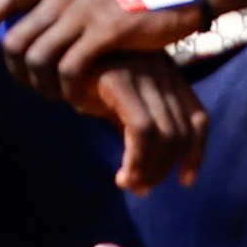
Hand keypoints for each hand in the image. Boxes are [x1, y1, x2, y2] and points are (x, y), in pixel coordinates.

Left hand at [0, 0, 198, 88]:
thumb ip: (67, 7)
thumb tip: (40, 29)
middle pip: (16, 39)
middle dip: (15, 71)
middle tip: (30, 90)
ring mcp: (85, 12)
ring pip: (39, 57)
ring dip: (41, 87)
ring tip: (57, 100)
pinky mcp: (107, 32)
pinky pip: (70, 68)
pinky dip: (67, 90)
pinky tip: (79, 100)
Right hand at [90, 56, 208, 190]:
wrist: (49, 57)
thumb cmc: (86, 83)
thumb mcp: (119, 106)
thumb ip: (139, 130)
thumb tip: (149, 175)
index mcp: (167, 74)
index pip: (198, 118)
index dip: (196, 153)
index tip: (185, 180)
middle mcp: (161, 70)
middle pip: (180, 131)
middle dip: (164, 168)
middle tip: (142, 188)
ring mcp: (141, 72)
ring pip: (164, 134)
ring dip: (150, 169)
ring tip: (130, 184)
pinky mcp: (119, 79)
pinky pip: (141, 130)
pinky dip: (137, 160)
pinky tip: (122, 176)